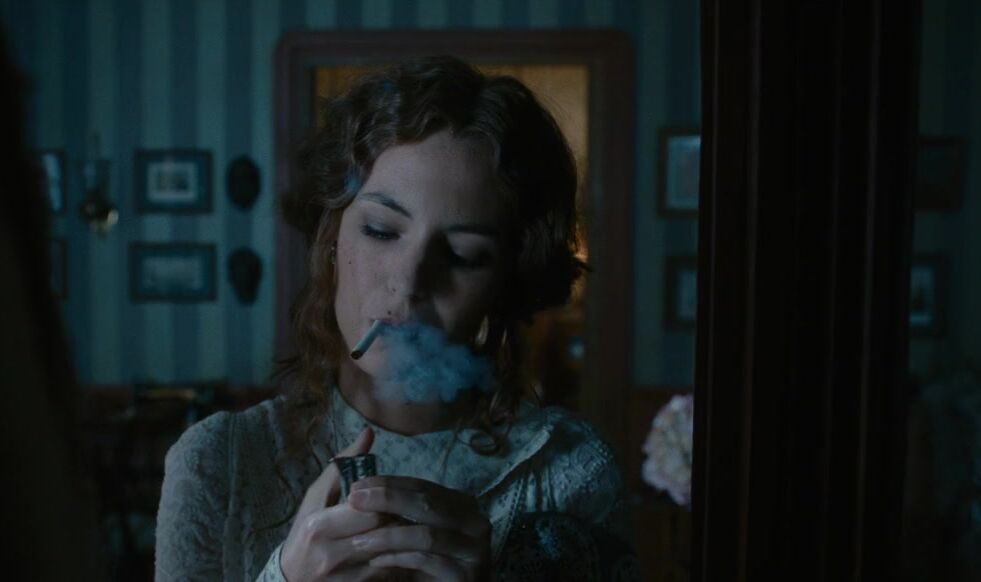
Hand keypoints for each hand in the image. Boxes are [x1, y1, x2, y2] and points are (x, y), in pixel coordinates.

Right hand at [280, 427, 394, 580]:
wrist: (291, 579)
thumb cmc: (306, 531)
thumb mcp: (317, 497)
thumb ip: (343, 465)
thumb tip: (368, 433)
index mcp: (319, 525)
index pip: (367, 508)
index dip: (384, 498)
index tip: (391, 493)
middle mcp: (331, 552)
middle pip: (382, 529)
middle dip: (398, 516)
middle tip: (407, 507)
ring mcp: (345, 576)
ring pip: (389, 552)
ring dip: (403, 536)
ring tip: (408, 525)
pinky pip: (388, 570)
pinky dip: (399, 557)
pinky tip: (402, 547)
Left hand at [346, 476, 491, 580]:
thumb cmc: (430, 564)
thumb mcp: (416, 532)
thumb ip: (401, 512)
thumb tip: (362, 490)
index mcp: (462, 504)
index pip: (422, 486)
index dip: (388, 483)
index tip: (357, 486)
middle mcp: (474, 522)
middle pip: (426, 503)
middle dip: (386, 499)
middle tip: (354, 501)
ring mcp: (474, 549)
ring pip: (425, 535)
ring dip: (387, 535)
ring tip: (359, 539)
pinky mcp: (465, 575)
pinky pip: (425, 561)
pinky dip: (397, 559)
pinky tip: (376, 561)